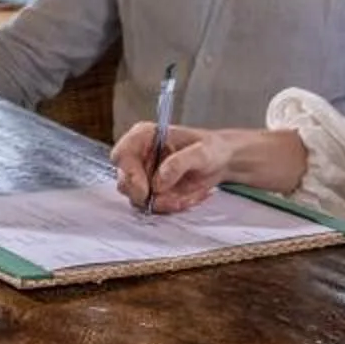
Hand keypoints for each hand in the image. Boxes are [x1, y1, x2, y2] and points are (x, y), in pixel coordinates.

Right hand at [109, 123, 306, 213]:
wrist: (222, 162)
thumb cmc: (212, 149)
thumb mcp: (202, 152)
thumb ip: (180, 162)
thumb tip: (158, 181)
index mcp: (145, 136)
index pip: (122, 154)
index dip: (128, 173)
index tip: (145, 189)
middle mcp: (139, 156)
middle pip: (124, 181)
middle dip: (144, 195)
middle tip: (169, 199)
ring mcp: (143, 176)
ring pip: (137, 198)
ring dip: (162, 202)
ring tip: (185, 196)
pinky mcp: (151, 192)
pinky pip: (152, 207)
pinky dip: (170, 206)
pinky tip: (186, 198)